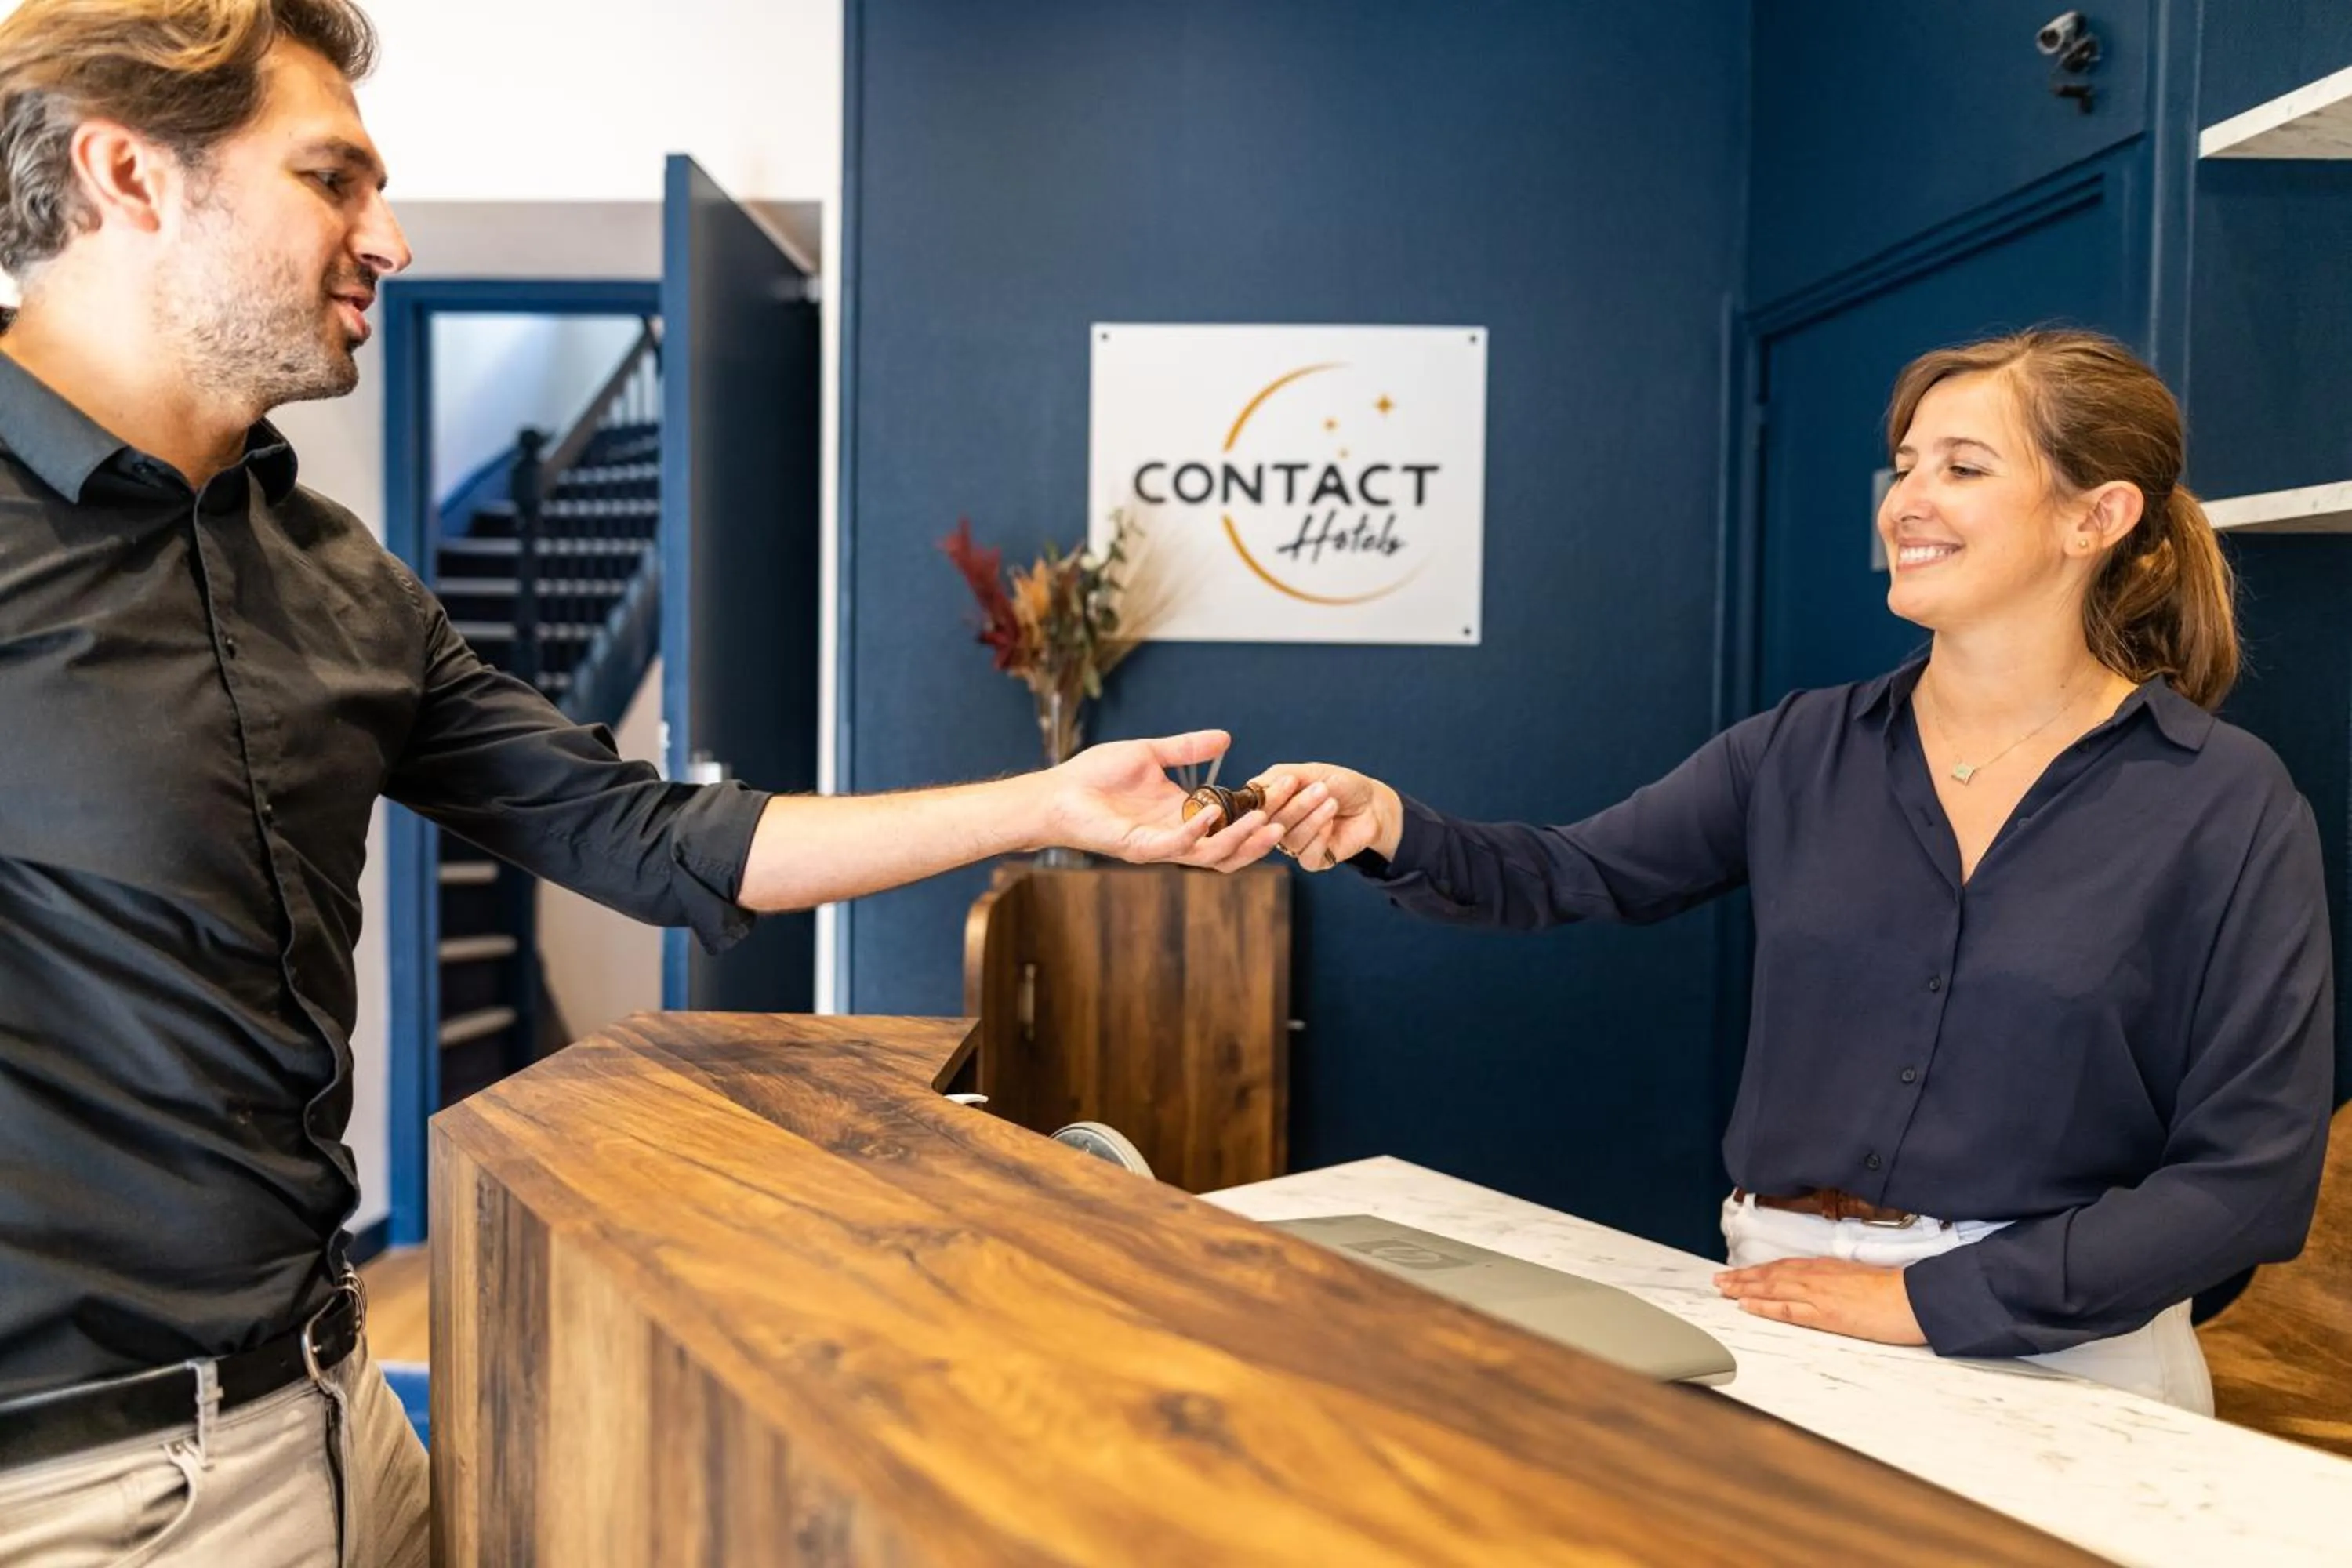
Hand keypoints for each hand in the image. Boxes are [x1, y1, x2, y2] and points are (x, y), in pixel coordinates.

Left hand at [1041, 730, 1336, 873]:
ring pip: (1213, 854)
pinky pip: (1174, 846)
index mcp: (1185, 816)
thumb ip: (1187, 748)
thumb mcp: (1150, 753)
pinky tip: (1211, 813)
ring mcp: (1159, 845)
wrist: (1055, 793)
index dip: (1267, 809)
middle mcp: (1179, 836)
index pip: (1237, 819)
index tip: (1295, 789)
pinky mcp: (1137, 848)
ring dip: (1241, 838)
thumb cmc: (1095, 776)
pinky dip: (1196, 832)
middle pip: (1236, 844)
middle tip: (1298, 811)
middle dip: (1269, 829)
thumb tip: (1225, 737)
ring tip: (1267, 819)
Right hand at [1245, 763, 1403, 870]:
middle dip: (1297, 805)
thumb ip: (1278, 777)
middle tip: (1320, 789)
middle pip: (1271, 824)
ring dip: (1313, 818)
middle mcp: (1278, 826)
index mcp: (1271, 804)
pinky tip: (1332, 823)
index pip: (1255, 808)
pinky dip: (1320, 837)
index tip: (1289, 782)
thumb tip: (1252, 787)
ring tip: (1332, 802)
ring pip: (1290, 838)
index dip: (1269, 799)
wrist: (1372, 803)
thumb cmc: (1339, 784)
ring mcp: (1294, 845)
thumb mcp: (1308, 772)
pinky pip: (1306, 855)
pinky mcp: (1313, 860)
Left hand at [1712, 1258, 1926, 1344]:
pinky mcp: (1823, 1314)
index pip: (1784, 1267)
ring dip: (1744, 1288)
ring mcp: (1817, 1294)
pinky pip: (1786, 1309)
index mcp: (1826, 1267)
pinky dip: (1763, 1306)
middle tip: (1719, 1280)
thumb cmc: (1894, 1290)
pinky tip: (1747, 1306)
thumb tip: (1828, 1286)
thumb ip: (1839, 1280)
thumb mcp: (1861, 1278)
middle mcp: (1816, 1276)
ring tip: (1723, 1289)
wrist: (1912, 1297)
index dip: (1760, 1270)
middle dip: (1743, 1277)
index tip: (1741, 1272)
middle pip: (1771, 1275)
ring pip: (1772, 1288)